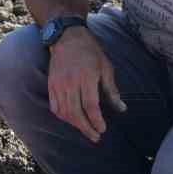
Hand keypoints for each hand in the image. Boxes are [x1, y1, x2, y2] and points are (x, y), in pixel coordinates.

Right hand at [46, 28, 125, 142]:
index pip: (90, 105)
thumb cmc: (91, 52)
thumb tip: (122, 109)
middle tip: (95, 136)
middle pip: (76, 112)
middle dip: (86, 128)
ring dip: (75, 124)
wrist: (68, 37)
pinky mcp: (51, 85)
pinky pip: (55, 107)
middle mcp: (70, 82)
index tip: (102, 129)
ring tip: (85, 129)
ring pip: (64, 112)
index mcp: (86, 77)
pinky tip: (71, 120)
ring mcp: (58, 84)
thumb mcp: (106, 68)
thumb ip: (112, 90)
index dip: (96, 120)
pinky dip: (63, 117)